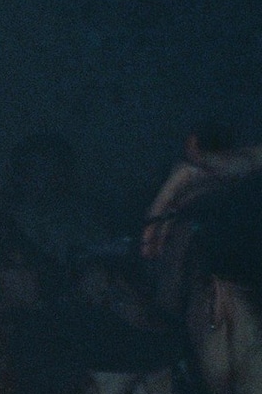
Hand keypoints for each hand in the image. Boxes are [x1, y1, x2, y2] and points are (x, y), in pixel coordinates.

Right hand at [141, 139, 261, 257]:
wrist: (247, 163)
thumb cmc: (234, 162)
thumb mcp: (219, 161)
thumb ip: (201, 154)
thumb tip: (190, 139)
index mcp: (177, 176)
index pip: (162, 200)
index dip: (153, 218)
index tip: (146, 235)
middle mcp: (175, 185)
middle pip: (159, 211)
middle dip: (151, 231)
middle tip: (145, 252)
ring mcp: (181, 193)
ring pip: (165, 217)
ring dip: (157, 235)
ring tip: (151, 255)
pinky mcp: (188, 199)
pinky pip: (174, 218)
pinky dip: (168, 230)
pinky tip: (164, 244)